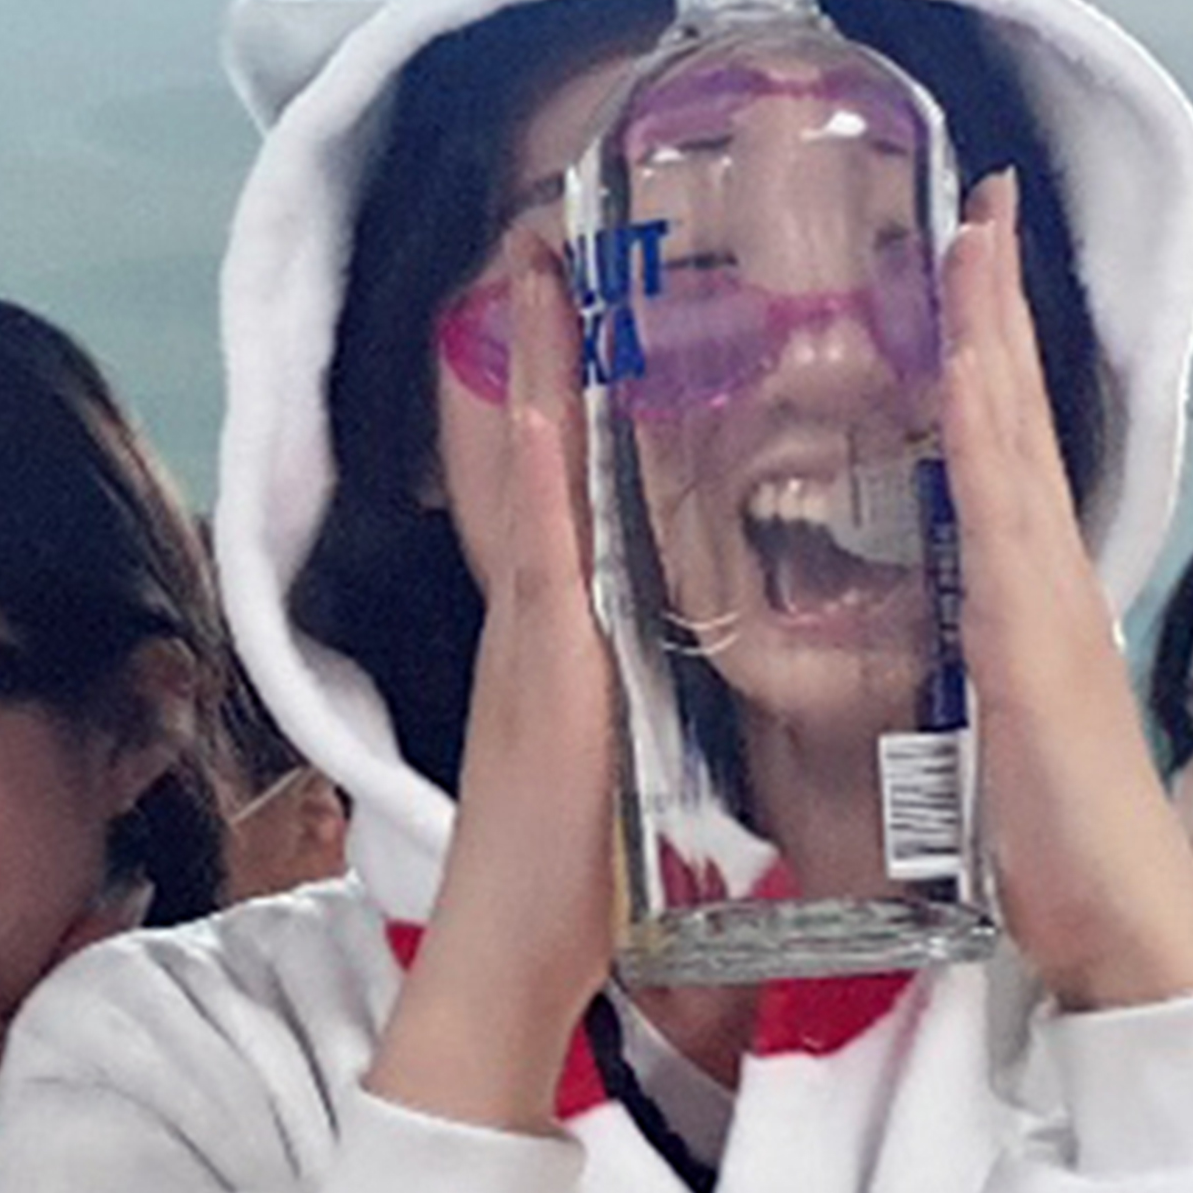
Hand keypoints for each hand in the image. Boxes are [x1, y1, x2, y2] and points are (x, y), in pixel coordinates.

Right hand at [369, 245, 620, 1131]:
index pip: (567, 482)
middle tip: (540, 236)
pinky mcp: (543, 671)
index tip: (574, 302)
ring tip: (534, 269)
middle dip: (533, 346)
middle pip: (533, 451)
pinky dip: (537, 479)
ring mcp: (532, 634)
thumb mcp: (624, 754)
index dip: (565, 390)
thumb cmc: (577, 874)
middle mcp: (539, 611)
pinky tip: (544, 409)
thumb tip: (676, 657)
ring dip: (529, 372)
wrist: (515, 957)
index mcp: (566, 628)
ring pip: (530, 475)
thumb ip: (640, 693)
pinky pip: (539, 556)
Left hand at [939, 173, 1192, 1012]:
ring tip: (975, 235)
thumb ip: (966, 681)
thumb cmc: (1051, 853)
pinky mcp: (1033, 634)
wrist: (1123, 927)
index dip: (984, 350)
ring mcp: (1042, 598)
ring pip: (1009, 436)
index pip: (996, 445)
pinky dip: (988, 427)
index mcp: (1021, 599)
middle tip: (977, 200)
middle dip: (993, 302)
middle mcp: (1040, 578)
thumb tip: (936, 652)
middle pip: (1009, 413)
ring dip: (992, 331)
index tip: (965, 263)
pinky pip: (1002, 508)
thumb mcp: (984, 739)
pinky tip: (971, 366)